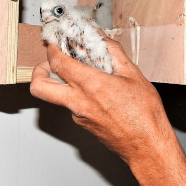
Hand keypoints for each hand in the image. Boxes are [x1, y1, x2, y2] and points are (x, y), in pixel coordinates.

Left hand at [30, 37, 170, 164]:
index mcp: (91, 86)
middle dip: (38, 70)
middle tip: (49, 62)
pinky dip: (77, 94)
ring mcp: (79, 116)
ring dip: (58, 83)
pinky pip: (72, 106)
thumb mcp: (133, 75)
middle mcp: (79, 102)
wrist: (147, 146)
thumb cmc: (145, 115)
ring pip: (55, 97)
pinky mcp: (83, 125)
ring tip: (75, 73)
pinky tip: (96, 90)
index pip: (58, 63)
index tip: (54, 43)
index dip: (52, 49)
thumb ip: (114, 53)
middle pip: (40, 87)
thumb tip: (103, 38)